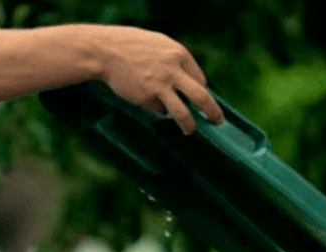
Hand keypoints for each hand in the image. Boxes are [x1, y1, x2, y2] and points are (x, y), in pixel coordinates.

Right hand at [90, 25, 225, 134]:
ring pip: (182, 112)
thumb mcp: (160, 46)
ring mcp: (160, 86)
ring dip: (189, 125)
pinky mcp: (147, 97)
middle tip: (218, 121)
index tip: (201, 102)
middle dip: (212, 112)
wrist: (107, 50)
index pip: (199, 80)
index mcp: (179, 54)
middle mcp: (173, 70)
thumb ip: (176, 62)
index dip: (200, 91)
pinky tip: (144, 96)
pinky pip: (158, 109)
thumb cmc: (133, 47)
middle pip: (201, 97)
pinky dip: (157, 108)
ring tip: (190, 131)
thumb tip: (191, 83)